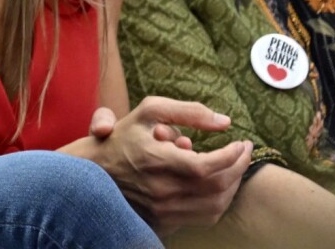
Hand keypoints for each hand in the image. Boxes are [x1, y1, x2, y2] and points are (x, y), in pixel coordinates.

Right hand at [79, 96, 251, 233]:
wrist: (91, 172)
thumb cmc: (121, 137)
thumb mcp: (149, 111)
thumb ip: (187, 112)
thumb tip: (224, 121)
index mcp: (159, 161)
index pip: (210, 165)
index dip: (233, 155)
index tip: (242, 143)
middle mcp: (162, 190)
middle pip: (218, 187)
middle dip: (238, 168)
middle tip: (243, 152)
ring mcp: (163, 210)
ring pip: (215, 206)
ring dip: (231, 187)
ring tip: (232, 168)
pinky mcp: (163, 222)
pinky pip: (203, 218)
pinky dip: (217, 202)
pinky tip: (216, 187)